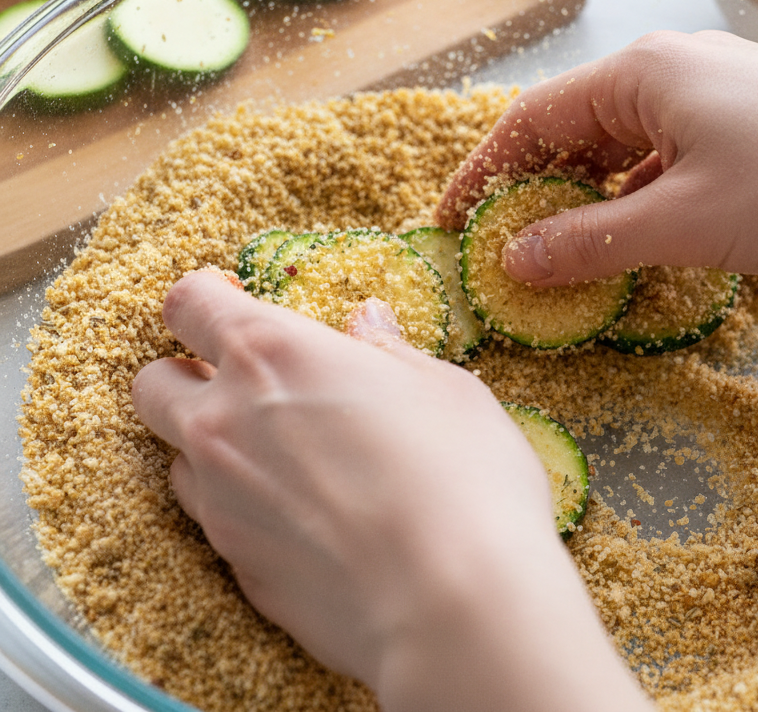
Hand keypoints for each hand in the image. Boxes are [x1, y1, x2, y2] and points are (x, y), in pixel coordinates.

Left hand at [133, 271, 650, 711]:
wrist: (453, 604)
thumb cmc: (461, 474)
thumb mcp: (440, 388)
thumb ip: (388, 352)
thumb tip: (367, 324)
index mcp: (273, 355)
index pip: (190, 304)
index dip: (203, 296)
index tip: (230, 300)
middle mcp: (225, 423)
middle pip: (153, 384)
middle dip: (182, 372)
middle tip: (243, 379)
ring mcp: (222, 503)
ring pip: (174, 458)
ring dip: (209, 444)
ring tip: (280, 453)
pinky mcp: (237, 569)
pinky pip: (215, 522)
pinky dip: (240, 506)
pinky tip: (304, 514)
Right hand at [437, 30, 757, 283]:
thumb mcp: (683, 221)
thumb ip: (590, 242)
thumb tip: (516, 259)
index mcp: (642, 74)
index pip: (534, 119)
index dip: (485, 173)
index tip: (453, 222)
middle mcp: (670, 77)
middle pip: (574, 134)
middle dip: (535, 194)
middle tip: (503, 253)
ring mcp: (711, 106)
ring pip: (623, 157)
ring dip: (589, 208)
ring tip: (559, 263)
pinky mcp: (744, 138)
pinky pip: (667, 171)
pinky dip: (640, 209)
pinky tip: (633, 251)